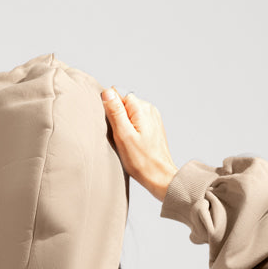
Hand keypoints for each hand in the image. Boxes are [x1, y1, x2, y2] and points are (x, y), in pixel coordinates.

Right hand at [101, 87, 177, 202]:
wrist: (159, 176)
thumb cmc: (141, 161)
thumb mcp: (123, 135)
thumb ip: (115, 112)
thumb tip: (108, 92)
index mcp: (141, 108)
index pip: (118, 95)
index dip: (111, 110)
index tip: (114, 127)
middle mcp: (149, 109)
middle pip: (124, 104)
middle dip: (118, 119)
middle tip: (120, 138)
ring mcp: (153, 118)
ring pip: (130, 114)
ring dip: (125, 127)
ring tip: (128, 143)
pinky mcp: (153, 127)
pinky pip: (137, 123)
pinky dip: (132, 132)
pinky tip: (134, 145)